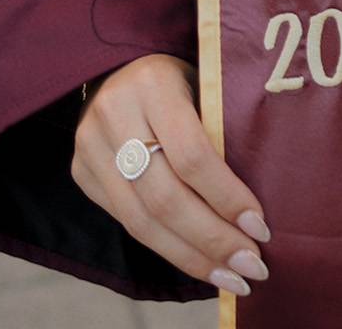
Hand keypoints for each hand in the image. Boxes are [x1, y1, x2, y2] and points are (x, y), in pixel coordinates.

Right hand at [71, 52, 272, 298]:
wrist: (117, 65)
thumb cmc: (181, 77)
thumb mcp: (203, 84)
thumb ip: (219, 128)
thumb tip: (257, 204)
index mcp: (153, 83)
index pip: (192, 154)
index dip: (226, 197)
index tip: (260, 227)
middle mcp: (114, 115)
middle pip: (164, 197)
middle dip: (211, 239)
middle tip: (251, 266)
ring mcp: (90, 146)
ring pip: (141, 220)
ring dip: (190, 256)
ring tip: (230, 276)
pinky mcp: (81, 173)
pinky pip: (126, 222)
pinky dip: (166, 247)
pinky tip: (197, 260)